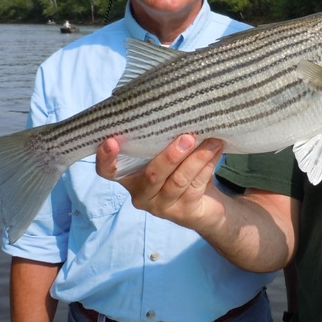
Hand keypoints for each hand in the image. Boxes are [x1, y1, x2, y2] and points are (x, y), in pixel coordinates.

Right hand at [95, 135, 223, 229]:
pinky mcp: (183, 212)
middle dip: (170, 155)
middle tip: (187, 137)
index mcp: (129, 177)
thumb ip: (163, 140)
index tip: (111, 140)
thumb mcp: (167, 155)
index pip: (108, 172)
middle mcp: (141, 194)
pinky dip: (207, 166)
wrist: (206, 204)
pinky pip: (195, 186)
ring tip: (212, 141)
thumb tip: (176, 109)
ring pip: (178, 180)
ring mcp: (161, 206)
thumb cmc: (180, 170)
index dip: (106, 158)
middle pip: (152, 175)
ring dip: (197, 158)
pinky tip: (216, 152)